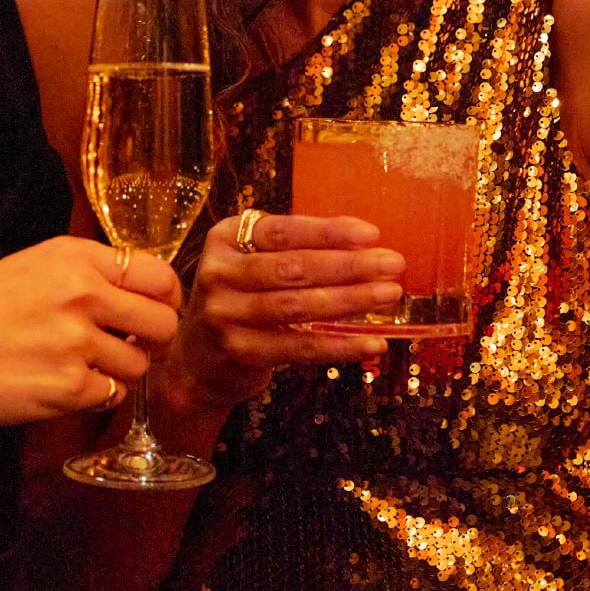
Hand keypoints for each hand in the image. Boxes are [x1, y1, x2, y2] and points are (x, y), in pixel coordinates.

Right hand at [0, 236, 180, 432]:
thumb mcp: (29, 268)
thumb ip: (85, 271)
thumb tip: (140, 288)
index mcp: (73, 257)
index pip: (157, 274)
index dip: (165, 298)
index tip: (154, 310)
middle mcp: (81, 293)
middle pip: (163, 321)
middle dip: (153, 339)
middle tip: (131, 346)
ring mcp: (76, 342)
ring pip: (140, 363)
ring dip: (121, 370)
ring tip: (81, 365)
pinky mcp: (68, 388)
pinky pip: (113, 394)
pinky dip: (95, 395)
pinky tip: (62, 385)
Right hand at [166, 212, 404, 412]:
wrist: (197, 360)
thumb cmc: (239, 298)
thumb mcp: (250, 262)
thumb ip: (291, 248)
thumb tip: (361, 241)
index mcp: (225, 238)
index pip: (283, 230)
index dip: (328, 232)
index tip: (371, 233)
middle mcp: (219, 273)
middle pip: (293, 267)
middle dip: (349, 265)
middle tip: (392, 263)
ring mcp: (226, 315)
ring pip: (298, 305)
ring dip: (350, 300)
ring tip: (388, 294)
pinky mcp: (240, 352)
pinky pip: (300, 347)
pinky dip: (340, 345)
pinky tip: (371, 342)